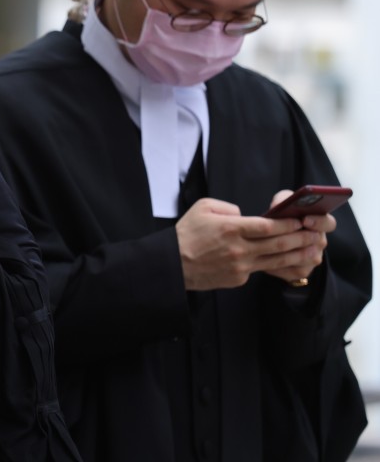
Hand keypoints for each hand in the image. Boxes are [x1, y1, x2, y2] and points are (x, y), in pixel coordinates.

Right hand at [177, 198, 309, 289]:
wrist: (173, 264)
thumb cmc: (186, 233)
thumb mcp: (202, 208)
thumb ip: (228, 207)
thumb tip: (245, 215)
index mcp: (231, 228)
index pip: (268, 226)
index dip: (287, 223)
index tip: (300, 220)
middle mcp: (239, 249)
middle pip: (278, 244)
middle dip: (299, 238)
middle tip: (313, 233)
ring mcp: (240, 266)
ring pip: (276, 261)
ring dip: (296, 255)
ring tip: (312, 250)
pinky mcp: (238, 279)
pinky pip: (260, 270)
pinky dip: (275, 265)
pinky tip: (287, 261)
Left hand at [260, 189, 332, 283]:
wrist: (270, 237)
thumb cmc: (280, 216)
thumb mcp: (282, 203)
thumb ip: (284, 200)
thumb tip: (280, 204)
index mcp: (320, 223)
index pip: (329, 223)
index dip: (319, 222)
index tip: (305, 220)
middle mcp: (320, 241)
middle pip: (317, 242)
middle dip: (300, 238)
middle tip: (284, 234)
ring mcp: (313, 258)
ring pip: (305, 258)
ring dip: (288, 252)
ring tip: (270, 247)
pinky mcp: (302, 271)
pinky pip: (293, 271)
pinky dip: (279, 265)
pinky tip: (265, 259)